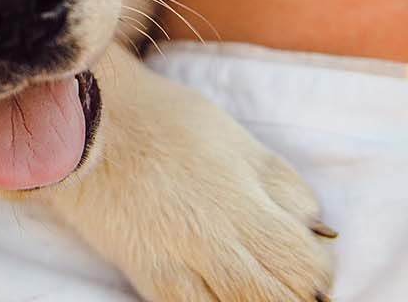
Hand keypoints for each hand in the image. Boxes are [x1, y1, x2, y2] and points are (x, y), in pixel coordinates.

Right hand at [37, 48, 335, 300]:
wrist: (89, 127)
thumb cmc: (167, 123)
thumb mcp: (239, 142)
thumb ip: (281, 186)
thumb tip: (316, 227)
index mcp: (246, 205)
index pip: (306, 265)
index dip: (318, 270)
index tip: (311, 258)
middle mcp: (217, 244)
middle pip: (278, 299)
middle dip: (294, 296)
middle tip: (289, 282)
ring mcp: (180, 266)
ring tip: (254, 287)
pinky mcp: (148, 278)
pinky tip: (217, 293)